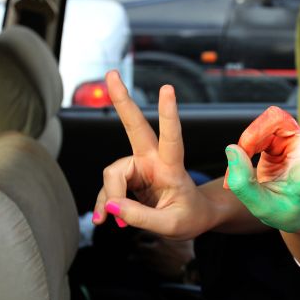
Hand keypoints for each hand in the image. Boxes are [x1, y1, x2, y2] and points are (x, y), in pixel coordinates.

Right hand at [93, 70, 207, 239]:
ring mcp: (139, 167)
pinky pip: (109, 189)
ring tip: (113, 223)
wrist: (194, 218)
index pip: (172, 138)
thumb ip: (141, 217)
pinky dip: (106, 205)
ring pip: (112, 173)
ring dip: (109, 197)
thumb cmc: (190, 217)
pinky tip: (105, 219)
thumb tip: (111, 207)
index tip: (167, 90)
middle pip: (135, 128)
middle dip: (122, 101)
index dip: (168, 115)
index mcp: (172, 168)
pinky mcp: (129, 178)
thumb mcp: (171, 225)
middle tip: (112, 74)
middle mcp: (154, 161)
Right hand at [225, 91, 299, 231]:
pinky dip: (250, 141)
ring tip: (245, 159)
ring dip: (254, 139)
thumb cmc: (277, 206)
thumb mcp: (259, 207)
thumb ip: (243, 183)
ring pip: (275, 123)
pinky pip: (260, 127)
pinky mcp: (284, 130)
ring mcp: (298, 139)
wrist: (276, 199)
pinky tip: (250, 152)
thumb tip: (234, 149)